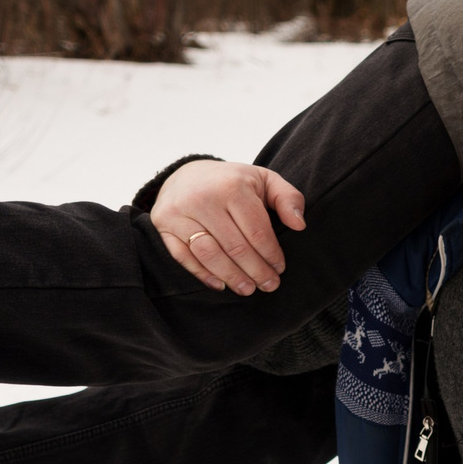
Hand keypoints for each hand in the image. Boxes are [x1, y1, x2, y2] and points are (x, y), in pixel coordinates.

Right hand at [151, 160, 305, 293]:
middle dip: (256, 271)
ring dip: (231, 277)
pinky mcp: (163, 225)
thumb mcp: (264, 180)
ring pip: (209, 254)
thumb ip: (288, 198)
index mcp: (231, 186)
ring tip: (247, 289)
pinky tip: (220, 285)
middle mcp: (203, 198)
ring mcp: (179, 212)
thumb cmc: (232, 182)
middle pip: (234, 247)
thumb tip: (299, 225)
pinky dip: (203, 274)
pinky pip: (183, 257)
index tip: (280, 268)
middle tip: (269, 286)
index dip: (271, 254)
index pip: (256, 231)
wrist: (186, 174)